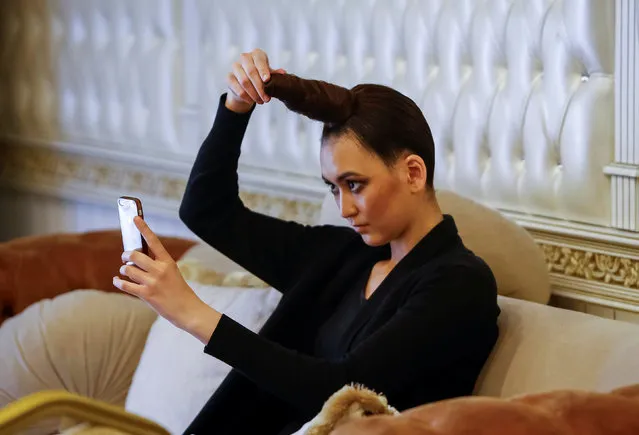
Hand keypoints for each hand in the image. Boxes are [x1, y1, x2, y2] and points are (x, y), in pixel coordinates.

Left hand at [113, 216, 220, 342]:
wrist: (187, 310)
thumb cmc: (179, 291)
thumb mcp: (172, 273)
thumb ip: (157, 265)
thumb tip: (135, 260)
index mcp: (168, 262)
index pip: (154, 241)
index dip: (143, 228)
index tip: (135, 218)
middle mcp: (160, 269)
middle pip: (135, 255)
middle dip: (126, 255)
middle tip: (125, 258)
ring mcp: (152, 282)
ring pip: (128, 270)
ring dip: (123, 270)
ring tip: (125, 273)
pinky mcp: (146, 294)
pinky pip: (125, 285)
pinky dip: (118, 282)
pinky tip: (117, 281)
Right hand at [226, 48, 286, 112]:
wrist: (248, 86)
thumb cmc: (262, 77)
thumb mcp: (270, 75)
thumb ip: (275, 74)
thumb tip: (283, 73)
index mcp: (257, 54)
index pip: (259, 60)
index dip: (263, 70)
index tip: (267, 80)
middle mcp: (245, 58)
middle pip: (251, 71)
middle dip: (260, 87)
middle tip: (267, 99)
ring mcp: (235, 67)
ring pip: (244, 81)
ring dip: (253, 93)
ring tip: (261, 101)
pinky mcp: (229, 77)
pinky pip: (237, 87)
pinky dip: (245, 96)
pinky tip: (251, 101)